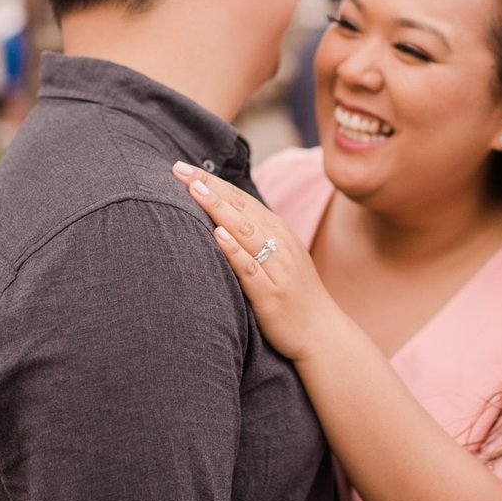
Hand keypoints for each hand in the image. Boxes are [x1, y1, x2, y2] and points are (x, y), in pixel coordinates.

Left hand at [172, 160, 343, 361]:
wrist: (322, 333)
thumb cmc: (294, 296)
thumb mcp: (279, 258)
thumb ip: (255, 238)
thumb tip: (219, 219)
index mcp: (279, 232)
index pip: (241, 199)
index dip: (213, 182)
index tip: (184, 167)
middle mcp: (280, 244)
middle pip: (240, 208)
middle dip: (209, 186)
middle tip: (180, 168)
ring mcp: (277, 268)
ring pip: (245, 232)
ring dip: (219, 208)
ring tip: (195, 189)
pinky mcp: (272, 294)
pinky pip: (250, 268)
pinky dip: (234, 250)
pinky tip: (217, 235)